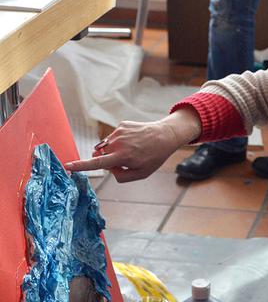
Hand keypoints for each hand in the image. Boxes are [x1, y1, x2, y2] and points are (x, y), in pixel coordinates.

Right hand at [65, 109, 201, 181]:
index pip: (97, 163)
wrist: (165, 136)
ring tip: (133, 149)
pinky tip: (134, 140)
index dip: (81, 166)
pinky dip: (120, 141)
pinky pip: (114, 137)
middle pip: (102, 156)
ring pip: (107, 146)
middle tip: (129, 159)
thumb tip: (107, 167)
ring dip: (115, 150)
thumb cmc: (153, 157)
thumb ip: (121, 176)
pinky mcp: (121, 125)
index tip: (67, 166)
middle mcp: (118, 143)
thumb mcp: (141, 174)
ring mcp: (119, 132)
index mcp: (123, 157)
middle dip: (109, 160)